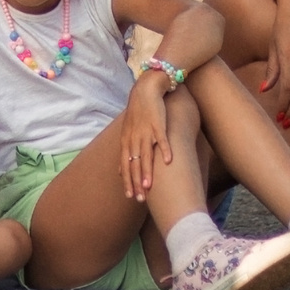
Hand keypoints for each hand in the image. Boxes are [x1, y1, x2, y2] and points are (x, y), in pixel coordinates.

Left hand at [119, 75, 170, 199]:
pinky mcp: (158, 124)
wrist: (145, 90)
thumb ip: (126, 152)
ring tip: (149, 187)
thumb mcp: (128, 133)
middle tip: (139, 199)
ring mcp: (146, 131)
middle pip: (134, 164)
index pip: (125, 165)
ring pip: (146, 155)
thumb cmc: (138, 114)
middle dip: (136, 182)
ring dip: (147, 172)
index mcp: (127, 141)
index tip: (129, 196)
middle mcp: (134, 138)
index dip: (127, 180)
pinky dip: (165, 150)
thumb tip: (121, 171)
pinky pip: (161, 139)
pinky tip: (168, 161)